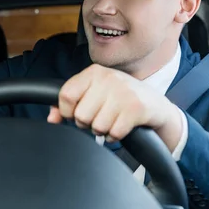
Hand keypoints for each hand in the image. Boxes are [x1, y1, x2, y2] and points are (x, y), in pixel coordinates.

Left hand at [47, 64, 182, 149]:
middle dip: (88, 123)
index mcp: (94, 72)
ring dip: (103, 130)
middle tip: (101, 116)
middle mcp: (108, 78)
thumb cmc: (120, 100)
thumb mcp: (94, 94)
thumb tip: (51, 118)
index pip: (66, 95)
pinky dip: (115, 136)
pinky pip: (113, 133)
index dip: (67, 112)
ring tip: (113, 120)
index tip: (77, 114)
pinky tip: (122, 126)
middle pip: (80, 115)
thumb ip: (69, 104)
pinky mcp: (136, 108)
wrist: (156, 106)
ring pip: (96, 126)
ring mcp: (123, 92)